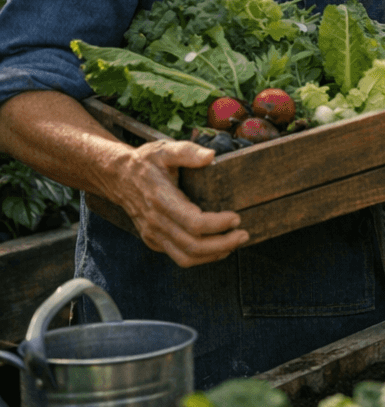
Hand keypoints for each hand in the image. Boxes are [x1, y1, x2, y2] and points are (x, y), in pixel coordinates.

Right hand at [116, 140, 246, 266]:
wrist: (117, 177)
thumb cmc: (145, 162)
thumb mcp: (164, 149)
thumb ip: (187, 151)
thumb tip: (210, 156)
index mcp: (161, 199)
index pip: (193, 223)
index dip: (218, 224)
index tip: (236, 217)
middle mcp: (156, 221)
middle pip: (193, 245)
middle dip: (223, 244)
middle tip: (243, 234)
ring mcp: (154, 234)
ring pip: (186, 257)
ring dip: (214, 254)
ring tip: (235, 243)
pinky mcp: (154, 240)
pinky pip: (179, 257)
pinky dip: (201, 257)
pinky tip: (219, 247)